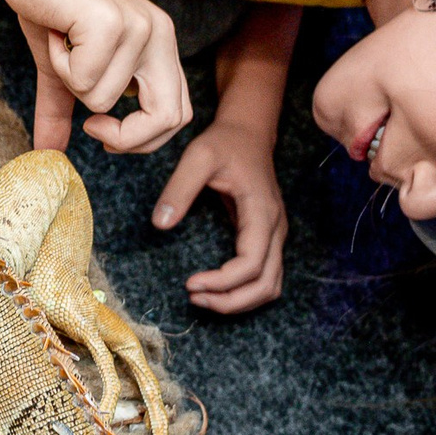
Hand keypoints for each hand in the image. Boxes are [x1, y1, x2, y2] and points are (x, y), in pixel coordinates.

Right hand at [0, 0, 190, 154]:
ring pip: (106, 100)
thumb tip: (49, 152)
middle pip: (168, 118)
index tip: (100, 128)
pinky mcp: (111, 23)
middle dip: (125, 138)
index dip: (143, 139)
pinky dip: (59, 64)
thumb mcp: (62, 68)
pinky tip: (56, 30)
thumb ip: (64, 109)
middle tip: (91, 126)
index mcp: (161, 44)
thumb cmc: (49, 5)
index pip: (178, 113)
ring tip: (62, 43)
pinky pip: (83, 80)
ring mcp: (139, 27)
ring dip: (70, 81)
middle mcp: (159, 35)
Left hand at [152, 119, 285, 312]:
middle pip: (266, 285)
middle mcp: (275, 228)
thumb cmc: (224, 143)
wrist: (248, 133)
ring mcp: (275, 235)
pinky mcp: (268, 238)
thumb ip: (178, 189)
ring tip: (203, 298)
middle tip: (194, 298)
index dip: (223, 282)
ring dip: (240, 301)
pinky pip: (266, 277)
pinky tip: (216, 289)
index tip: (190, 283)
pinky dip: (245, 292)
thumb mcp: (197, 157)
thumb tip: (160, 225)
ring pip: (270, 286)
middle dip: (231, 301)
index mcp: (262, 211)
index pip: (252, 263)